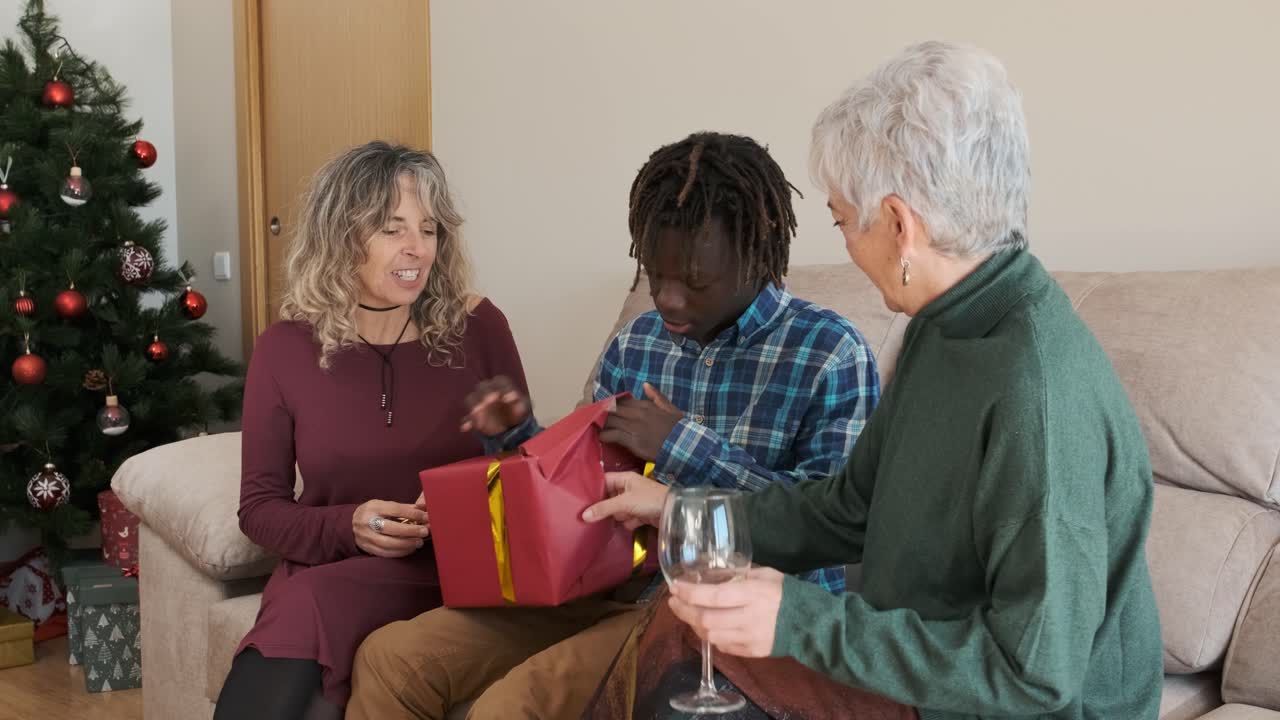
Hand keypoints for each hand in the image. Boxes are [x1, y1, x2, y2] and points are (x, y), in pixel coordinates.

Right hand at [352, 498, 430, 557]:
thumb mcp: (385, 505)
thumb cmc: (374, 512)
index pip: (395, 510)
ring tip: (419, 542)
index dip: (412, 513)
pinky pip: (385, 553)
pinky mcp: (367, 548)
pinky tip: (410, 549)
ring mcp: (365, 536)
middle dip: (411, 531)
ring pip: (388, 543)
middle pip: (391, 528)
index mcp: (373, 507)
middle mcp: (367, 521)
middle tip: (424, 531)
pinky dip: (400, 552)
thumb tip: (424, 511)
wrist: (351, 522)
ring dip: (407, 544)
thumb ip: (404, 508)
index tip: (425, 517)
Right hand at [461, 376, 530, 435]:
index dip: (504, 389)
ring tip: (477, 414)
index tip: (506, 399)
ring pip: (472, 398)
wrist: (510, 424)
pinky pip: (468, 417)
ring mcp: (479, 401)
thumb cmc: (517, 410)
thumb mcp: (524, 406)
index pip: (500, 382)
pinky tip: (467, 428)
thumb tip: (515, 397)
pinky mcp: (474, 414)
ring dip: (474, 405)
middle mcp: (488, 390)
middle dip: (485, 393)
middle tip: (489, 401)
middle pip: (483, 386)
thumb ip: (521, 402)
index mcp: (501, 385)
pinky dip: (468, 422)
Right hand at [582, 471, 668, 529]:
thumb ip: (604, 508)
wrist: (673, 512)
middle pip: (609, 497)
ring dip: (616, 517)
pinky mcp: (640, 515)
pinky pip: (627, 519)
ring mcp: (634, 502)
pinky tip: (627, 525)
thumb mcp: (624, 502)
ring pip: (617, 510)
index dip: (592, 488)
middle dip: (602, 507)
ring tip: (605, 522)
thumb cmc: (649, 500)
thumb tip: (584, 516)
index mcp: (624, 479)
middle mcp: (628, 489)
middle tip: (585, 515)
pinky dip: (627, 523)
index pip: (604, 480)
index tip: (578, 498)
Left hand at [599, 383, 683, 462]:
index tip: (604, 409)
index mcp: (645, 405)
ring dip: (601, 423)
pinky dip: (605, 436)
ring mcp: (634, 427)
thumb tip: (645, 385)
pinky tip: (600, 438)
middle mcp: (637, 414)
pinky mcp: (632, 441)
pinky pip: (613, 435)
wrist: (682, 445)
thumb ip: (657, 396)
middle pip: (613, 409)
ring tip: (595, 427)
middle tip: (594, 417)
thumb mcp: (670, 408)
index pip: (622, 401)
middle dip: (602, 413)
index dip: (611, 405)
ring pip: (611, 421)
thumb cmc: (678, 428)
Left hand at [668, 566, 785, 657]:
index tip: (675, 587)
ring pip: (711, 636)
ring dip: (694, 625)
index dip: (691, 593)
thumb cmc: (786, 592)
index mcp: (753, 594)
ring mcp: (750, 638)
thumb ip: (738, 574)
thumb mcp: (764, 574)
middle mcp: (749, 618)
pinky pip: (724, 647)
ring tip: (687, 614)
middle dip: (684, 611)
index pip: (714, 596)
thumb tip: (712, 573)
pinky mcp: (752, 652)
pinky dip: (711, 637)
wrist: (811, 622)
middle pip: (707, 619)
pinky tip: (706, 626)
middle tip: (673, 602)